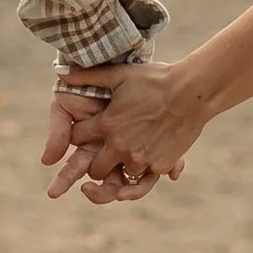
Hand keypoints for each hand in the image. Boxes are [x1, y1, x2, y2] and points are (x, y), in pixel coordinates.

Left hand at [45, 57, 210, 201]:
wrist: (191, 92)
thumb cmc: (155, 80)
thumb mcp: (119, 74)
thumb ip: (87, 77)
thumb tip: (61, 72)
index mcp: (106, 124)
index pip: (76, 138)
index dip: (79, 134)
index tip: (86, 131)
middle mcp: (119, 146)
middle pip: (95, 169)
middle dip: (96, 162)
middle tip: (105, 152)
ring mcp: (140, 158)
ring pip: (120, 176)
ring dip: (123, 167)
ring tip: (131, 153)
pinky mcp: (159, 166)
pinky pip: (145, 179)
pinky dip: (145, 172)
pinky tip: (148, 158)